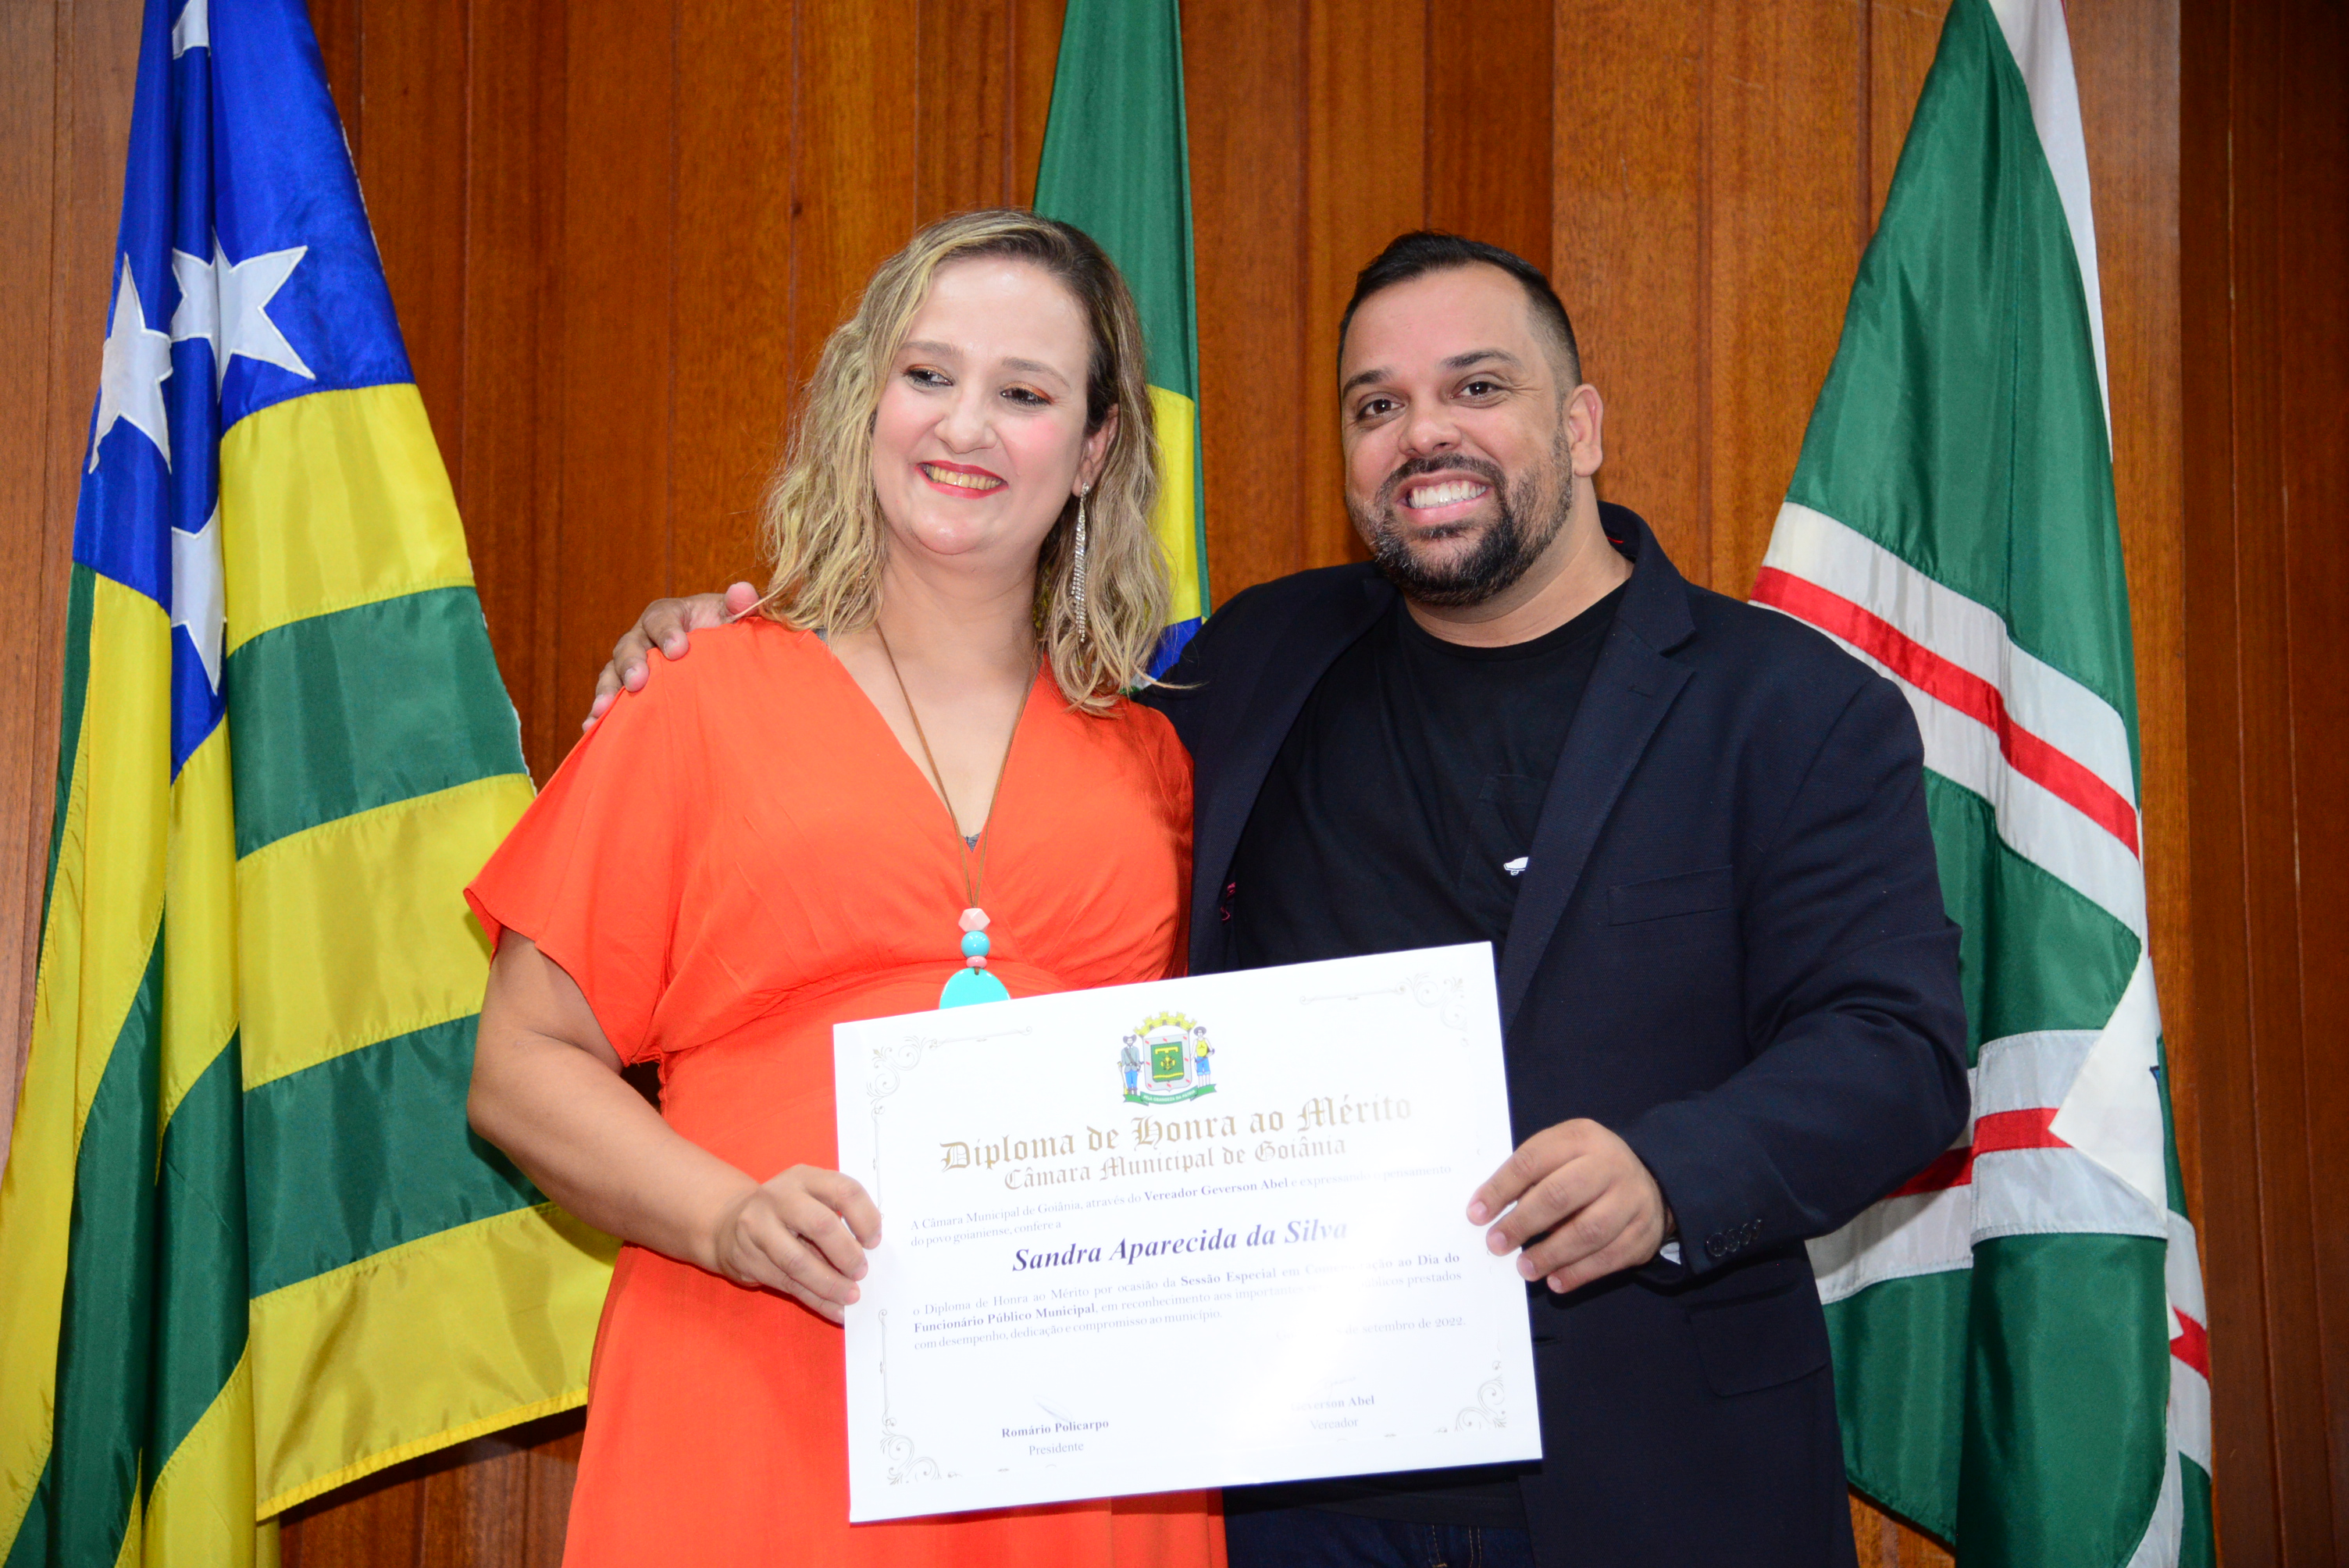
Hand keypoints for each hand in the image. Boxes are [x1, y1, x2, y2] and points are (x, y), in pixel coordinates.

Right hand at [584, 582, 760, 730]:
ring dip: (607, 689)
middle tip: (639, 681)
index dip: (666, 631)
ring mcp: (634, 663)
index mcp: (669, 615)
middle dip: (632, 662)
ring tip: (602, 710)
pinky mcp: (629, 688)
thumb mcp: (737, 618)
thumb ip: (741, 605)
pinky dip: (600, 711)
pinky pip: (610, 697)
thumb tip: (743, 592)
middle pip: (629, 644)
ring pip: (613, 671)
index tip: (679, 650)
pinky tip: (592, 727)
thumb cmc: (727, 634)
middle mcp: (644, 636)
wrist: (722, 660)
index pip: (661, 617)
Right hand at [707, 1164, 881, 1322]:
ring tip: (851, 1296)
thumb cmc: (785, 1213)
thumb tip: (871, 1256)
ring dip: (830, 1284)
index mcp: (805, 1177)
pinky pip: (787, 1284)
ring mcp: (758, 1226)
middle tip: (861, 1272)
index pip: (844, 1190)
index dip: (865, 1218)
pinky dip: (816, 1300)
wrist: (728, 1223)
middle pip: (821, 1225)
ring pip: (799, 1261)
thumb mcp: (810, 1199)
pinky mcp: (747, 1257)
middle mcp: (779, 1196)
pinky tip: (834, 1309)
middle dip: (847, 1254)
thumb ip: (837, 1217)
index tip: (874, 1242)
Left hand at [1467, 1118, 1671, 1294]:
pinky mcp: (1643, 1233)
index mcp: (1581, 1137)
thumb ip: (1531, 1175)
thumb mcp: (1561, 1153)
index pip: (1533, 1161)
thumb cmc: (1587, 1167)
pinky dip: (1579, 1273)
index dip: (1501, 1188)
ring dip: (1550, 1254)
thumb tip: (1489, 1210)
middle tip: (1496, 1244)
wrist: (1650, 1178)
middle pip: (1561, 1195)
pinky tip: (1555, 1281)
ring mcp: (1632, 1199)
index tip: (1476, 1214)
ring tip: (1524, 1267)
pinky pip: (1609, 1258)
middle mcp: (1610, 1165)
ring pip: (1588, 1231)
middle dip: (1523, 1223)